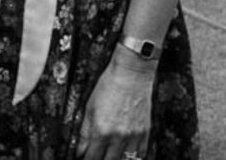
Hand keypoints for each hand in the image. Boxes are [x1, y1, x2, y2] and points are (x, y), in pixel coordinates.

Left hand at [76, 44, 155, 159]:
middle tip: (97, 155)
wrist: (132, 74)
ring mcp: (133, 137)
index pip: (92, 158)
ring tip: (111, 154)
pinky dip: (133, 157)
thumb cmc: (109, 85)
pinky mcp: (145, 133)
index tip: (85, 157)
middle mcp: (118, 137)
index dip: (86, 159)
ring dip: (116, 159)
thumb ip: (84, 132)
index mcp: (101, 131)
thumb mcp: (90, 107)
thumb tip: (80, 150)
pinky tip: (126, 154)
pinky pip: (140, 155)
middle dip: (101, 159)